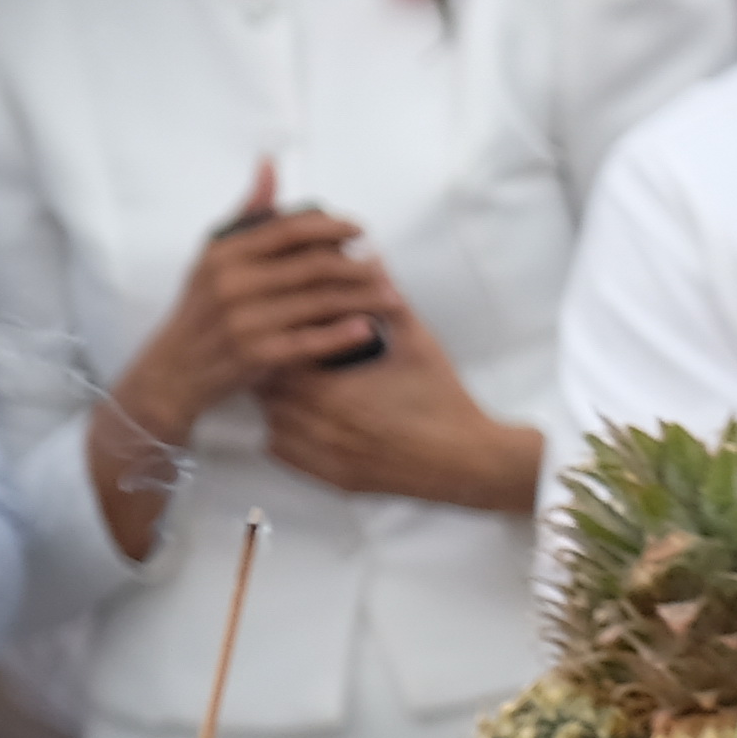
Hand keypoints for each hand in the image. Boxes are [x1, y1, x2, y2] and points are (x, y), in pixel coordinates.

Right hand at [115, 164, 382, 445]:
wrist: (173, 370)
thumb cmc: (202, 307)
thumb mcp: (214, 255)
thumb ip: (249, 213)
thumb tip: (270, 165)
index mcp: (226, 254)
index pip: (291, 229)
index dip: (333, 226)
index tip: (359, 230)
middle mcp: (233, 284)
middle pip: (315, 266)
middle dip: (358, 265)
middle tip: (383, 266)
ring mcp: (245, 321)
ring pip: (320, 302)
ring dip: (362, 297)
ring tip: (389, 295)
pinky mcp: (256, 356)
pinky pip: (311, 341)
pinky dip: (342, 334)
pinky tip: (367, 327)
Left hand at [258, 275, 538, 512]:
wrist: (468, 460)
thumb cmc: (444, 399)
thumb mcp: (419, 344)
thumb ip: (388, 301)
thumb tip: (369, 258)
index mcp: (335, 392)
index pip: (282, 359)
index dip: (285, 341)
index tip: (294, 330)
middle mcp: (321, 428)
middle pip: (268, 392)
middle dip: (277, 370)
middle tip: (289, 353)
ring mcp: (324, 457)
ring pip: (271, 422)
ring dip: (278, 403)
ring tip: (296, 385)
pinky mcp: (331, 478)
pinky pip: (282, 452)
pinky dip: (284, 434)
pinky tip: (305, 418)